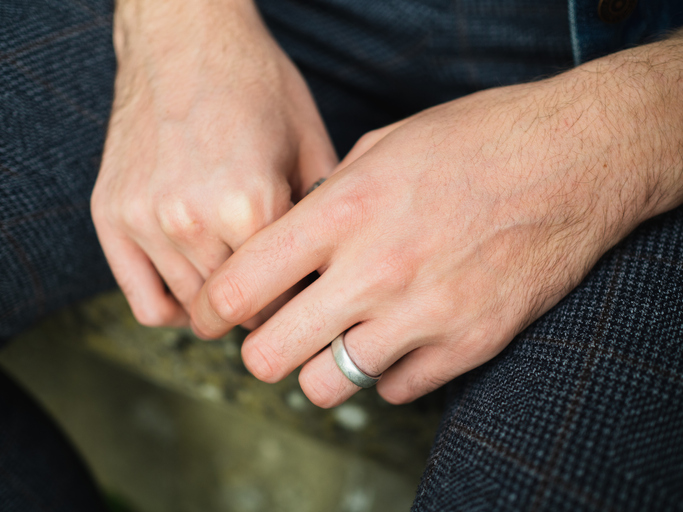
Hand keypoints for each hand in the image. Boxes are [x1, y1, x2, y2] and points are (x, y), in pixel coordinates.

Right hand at [91, 0, 335, 326]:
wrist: (185, 35)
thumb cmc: (255, 83)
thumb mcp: (311, 143)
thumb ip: (321, 215)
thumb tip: (328, 271)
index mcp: (251, 204)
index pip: (285, 296)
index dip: (303, 297)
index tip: (307, 291)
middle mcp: (192, 220)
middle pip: (240, 310)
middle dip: (266, 306)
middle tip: (277, 290)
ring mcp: (146, 220)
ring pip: (195, 309)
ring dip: (222, 308)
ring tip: (241, 286)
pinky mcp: (112, 216)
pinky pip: (144, 302)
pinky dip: (174, 308)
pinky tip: (196, 289)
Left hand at [190, 38, 682, 406]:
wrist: (573, 159)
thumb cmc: (475, 141)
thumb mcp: (382, 149)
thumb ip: (327, 202)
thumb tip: (291, 247)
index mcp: (342, 213)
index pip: (240, 287)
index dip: (212, 309)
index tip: (215, 315)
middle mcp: (376, 271)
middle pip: (271, 356)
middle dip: (262, 351)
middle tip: (275, 336)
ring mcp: (424, 315)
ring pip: (328, 386)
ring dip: (321, 369)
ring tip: (338, 340)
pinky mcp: (469, 345)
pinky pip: (397, 391)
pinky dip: (387, 373)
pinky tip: (399, 339)